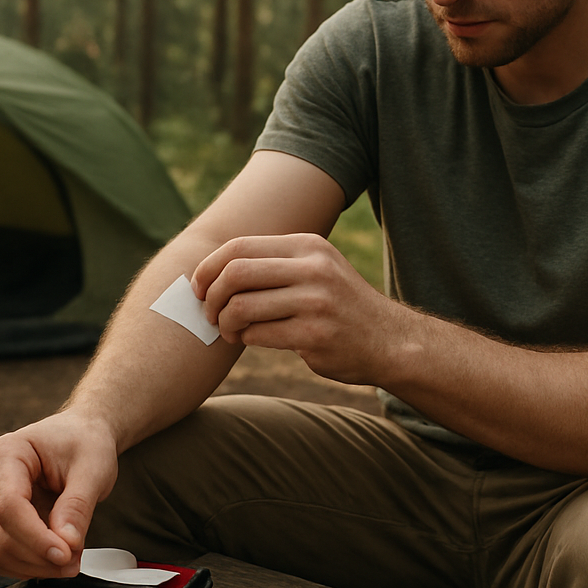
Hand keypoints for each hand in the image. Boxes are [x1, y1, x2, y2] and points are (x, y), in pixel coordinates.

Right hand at [0, 412, 118, 578]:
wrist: (79, 436)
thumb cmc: (84, 443)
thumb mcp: (93, 468)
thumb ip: (78, 505)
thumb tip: (66, 544)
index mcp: (6, 453)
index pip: (8, 507)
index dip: (36, 538)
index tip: (65, 554)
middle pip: (0, 534)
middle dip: (39, 557)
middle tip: (75, 560)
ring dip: (35, 565)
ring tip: (71, 558)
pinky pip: (3, 555)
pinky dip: (30, 565)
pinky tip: (56, 557)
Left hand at [191, 232, 403, 384]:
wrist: (389, 341)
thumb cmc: (339, 306)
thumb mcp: (316, 269)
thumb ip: (275, 264)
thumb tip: (213, 269)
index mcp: (308, 246)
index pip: (239, 246)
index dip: (209, 267)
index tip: (198, 287)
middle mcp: (313, 268)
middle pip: (235, 272)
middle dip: (210, 296)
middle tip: (209, 313)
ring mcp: (316, 302)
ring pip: (242, 307)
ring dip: (225, 323)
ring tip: (229, 331)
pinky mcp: (315, 335)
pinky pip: (258, 335)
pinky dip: (245, 338)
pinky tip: (250, 339)